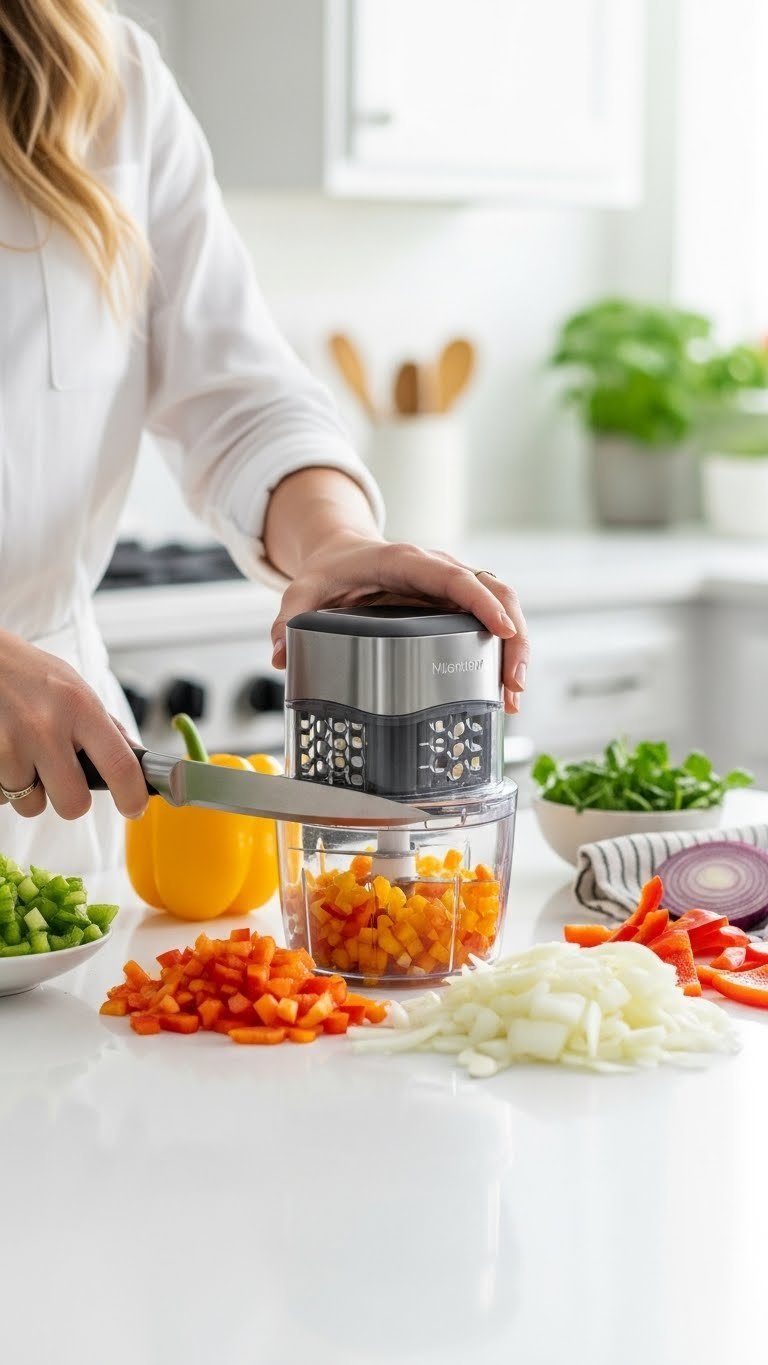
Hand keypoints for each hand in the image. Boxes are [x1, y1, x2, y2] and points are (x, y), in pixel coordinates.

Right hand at [0, 632, 148, 820]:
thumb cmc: (33, 675)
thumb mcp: (77, 689)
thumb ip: (107, 726)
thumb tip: (136, 756)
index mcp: (80, 707)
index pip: (119, 764)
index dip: (132, 796)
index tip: (133, 807)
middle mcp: (47, 727)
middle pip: (73, 802)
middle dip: (72, 799)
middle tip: (65, 779)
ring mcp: (12, 743)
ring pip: (32, 805)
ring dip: (33, 791)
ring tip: (29, 758)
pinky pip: (3, 797)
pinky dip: (7, 784)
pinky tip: (9, 756)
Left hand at [270, 531, 528, 712]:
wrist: (341, 553)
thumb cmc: (331, 569)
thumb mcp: (304, 588)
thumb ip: (290, 616)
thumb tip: (280, 654)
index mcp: (409, 561)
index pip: (456, 578)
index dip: (483, 602)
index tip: (501, 630)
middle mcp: (439, 571)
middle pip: (496, 592)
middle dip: (513, 636)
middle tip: (513, 682)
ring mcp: (451, 588)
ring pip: (502, 607)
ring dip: (515, 648)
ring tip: (512, 695)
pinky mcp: (455, 606)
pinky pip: (489, 621)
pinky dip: (502, 652)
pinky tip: (500, 689)